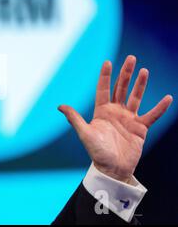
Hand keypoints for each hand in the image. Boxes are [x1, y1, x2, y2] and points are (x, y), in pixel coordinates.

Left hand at [58, 55, 172, 182]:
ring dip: (140, 84)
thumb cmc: (96, 152)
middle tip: (131, 58)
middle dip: (125, 73)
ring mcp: (129, 119)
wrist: (112, 169)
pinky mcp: (140, 128)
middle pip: (121, 88)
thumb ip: (74, 118)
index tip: (107, 62)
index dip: (105, 76)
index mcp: (101, 111)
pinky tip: (168, 98)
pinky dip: (160, 108)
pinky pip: (152, 115)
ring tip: (144, 70)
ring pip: (136, 97)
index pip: (104, 89)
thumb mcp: (84, 134)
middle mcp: (115, 112)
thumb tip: (60, 106)